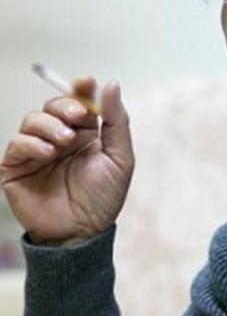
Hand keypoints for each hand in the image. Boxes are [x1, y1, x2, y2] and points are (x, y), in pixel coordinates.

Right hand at [0, 77, 133, 244]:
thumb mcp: (120, 159)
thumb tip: (111, 84)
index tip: (86, 81)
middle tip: (78, 116)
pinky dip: (31, 142)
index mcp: (85, 134)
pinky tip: (47, 152)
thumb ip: (117, 122)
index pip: (78, 102)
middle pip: (53, 105)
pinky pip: (16, 143)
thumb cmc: (103, 200)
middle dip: (65, 105)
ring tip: (64, 141)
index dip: (80, 88)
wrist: (82, 233)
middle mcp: (59, 139)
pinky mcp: (16, 167)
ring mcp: (36, 152)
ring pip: (32, 119)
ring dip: (48, 124)